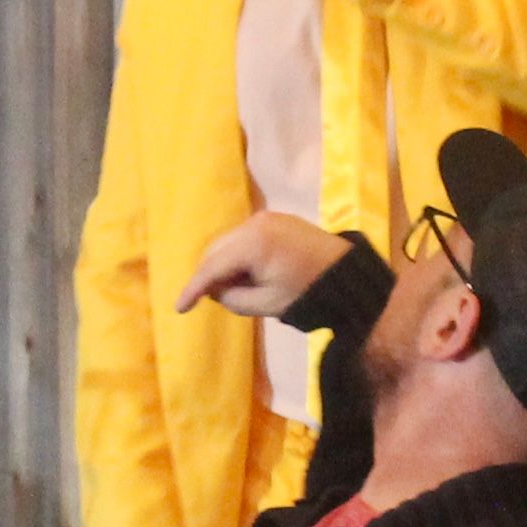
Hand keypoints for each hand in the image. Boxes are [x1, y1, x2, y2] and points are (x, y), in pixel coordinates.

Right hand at [176, 212, 349, 319]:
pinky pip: (244, 237)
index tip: (179, 308)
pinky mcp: (275, 219)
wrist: (347, 275)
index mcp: (252, 244)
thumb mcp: (265, 304)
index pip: (212, 267)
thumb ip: (231, 297)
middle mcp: (254, 224)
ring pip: (228, 242)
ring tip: (235, 287)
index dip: (193, 289)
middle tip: (211, 298)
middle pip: (216, 250)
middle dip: (209, 274)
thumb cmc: (308, 294)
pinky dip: (238, 254)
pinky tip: (248, 273)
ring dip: (224, 264)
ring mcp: (265, 218)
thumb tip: (214, 289)